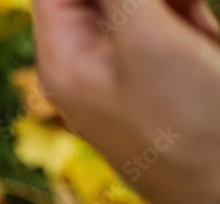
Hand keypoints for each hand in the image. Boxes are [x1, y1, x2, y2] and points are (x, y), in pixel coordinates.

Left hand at [33, 0, 219, 203]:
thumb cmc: (190, 128)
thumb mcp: (148, 44)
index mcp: (63, 61)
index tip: (148, 0)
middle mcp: (89, 63)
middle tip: (181, 12)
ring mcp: (133, 66)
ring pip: (141, 2)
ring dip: (173, 3)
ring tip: (192, 25)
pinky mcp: (173, 68)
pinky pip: (173, 16)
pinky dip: (188, 11)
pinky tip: (202, 31)